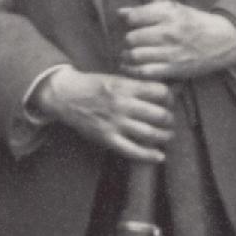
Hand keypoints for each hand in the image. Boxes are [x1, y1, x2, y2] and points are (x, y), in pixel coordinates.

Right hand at [41, 68, 173, 161]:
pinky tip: (159, 156)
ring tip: (167, 136)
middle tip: (170, 121)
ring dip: (165, 137)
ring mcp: (115, 123)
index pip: (160, 91)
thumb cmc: (93, 86)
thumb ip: (137, 85)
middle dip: (170, 119)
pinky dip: (149, 155)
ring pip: (150, 134)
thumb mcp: (116, 78)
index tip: (170, 102)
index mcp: (126, 86)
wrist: (65, 96)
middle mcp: (123, 104)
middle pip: (160, 114)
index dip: (170, 98)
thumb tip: (164, 90)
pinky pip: (132, 150)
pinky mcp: (107, 138)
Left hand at [118, 0, 235, 80]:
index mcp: (169, 14)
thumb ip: (147, 11)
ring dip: (127, 57)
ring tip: (127, 56)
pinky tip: (131, 67)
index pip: (135, 17)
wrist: (223, 40)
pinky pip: (145, 71)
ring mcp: (171, 52)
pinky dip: (133, 71)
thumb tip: (120, 13)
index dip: (129, 21)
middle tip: (129, 43)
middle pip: (132, 38)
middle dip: (127, 41)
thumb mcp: (175, 10)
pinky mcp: (174, 68)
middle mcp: (169, 32)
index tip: (132, 24)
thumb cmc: (196, 23)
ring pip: (136, 55)